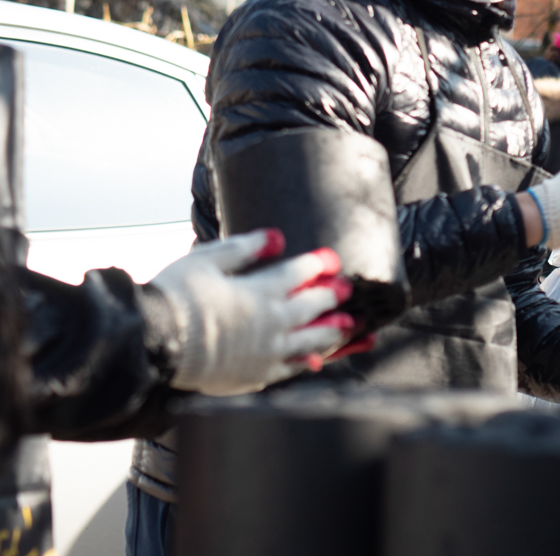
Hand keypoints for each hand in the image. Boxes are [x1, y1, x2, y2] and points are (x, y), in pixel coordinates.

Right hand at [151, 229, 351, 395]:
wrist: (154, 344)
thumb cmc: (174, 297)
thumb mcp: (206, 261)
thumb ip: (244, 248)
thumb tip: (276, 238)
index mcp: (261, 291)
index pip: (300, 273)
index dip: (319, 264)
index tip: (331, 259)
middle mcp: (272, 322)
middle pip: (314, 306)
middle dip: (333, 295)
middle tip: (347, 290)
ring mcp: (268, 352)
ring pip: (312, 341)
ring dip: (334, 331)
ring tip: (350, 325)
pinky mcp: (256, 376)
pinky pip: (292, 370)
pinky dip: (308, 363)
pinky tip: (318, 361)